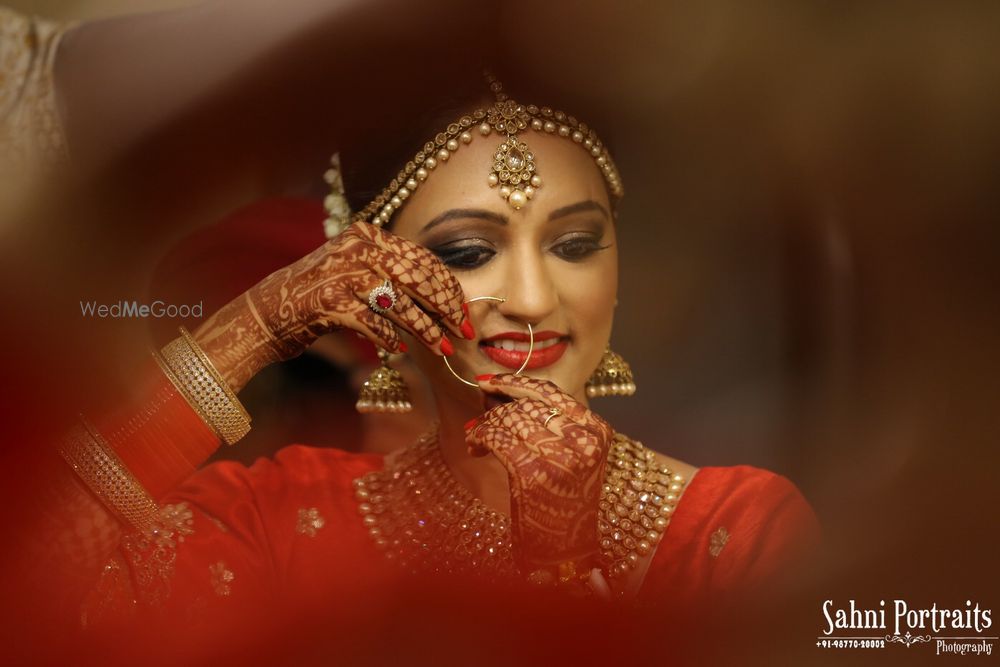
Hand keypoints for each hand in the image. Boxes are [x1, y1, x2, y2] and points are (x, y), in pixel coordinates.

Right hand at [193, 222, 470, 390]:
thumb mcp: (357, 272)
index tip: (465, 310)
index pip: (422, 259)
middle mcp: (356, 248)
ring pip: (399, 303)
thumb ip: (392, 274)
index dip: (448, 287)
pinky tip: (399, 348)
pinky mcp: (328, 302)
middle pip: (416, 277)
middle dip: (445, 307)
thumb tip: (443, 296)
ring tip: (441, 347)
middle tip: (463, 329)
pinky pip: (372, 322)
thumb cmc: (320, 296)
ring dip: (425, 329)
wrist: (267, 311)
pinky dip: (388, 337)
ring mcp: (341, 273)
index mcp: (368, 236)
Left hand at [465, 375, 613, 570]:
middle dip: (496, 407)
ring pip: (509, 419)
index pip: (552, 392)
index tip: (490, 381)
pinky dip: (479, 438)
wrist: (566, 554)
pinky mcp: (532, 474)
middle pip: (527, 405)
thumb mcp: (572, 457)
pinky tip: (475, 449)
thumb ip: (550, 425)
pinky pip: (496, 438)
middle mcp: (583, 441)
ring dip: (485, 425)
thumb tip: (502, 393)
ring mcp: (559, 457)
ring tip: (476, 437)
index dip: (516, 383)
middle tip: (478, 415)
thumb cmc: (563, 506)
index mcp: (597, 431)